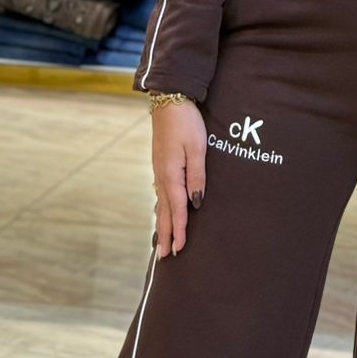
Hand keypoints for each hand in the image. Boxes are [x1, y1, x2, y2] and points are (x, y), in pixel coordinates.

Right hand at [151, 100, 205, 258]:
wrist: (169, 100)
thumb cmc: (186, 123)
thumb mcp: (197, 149)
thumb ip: (197, 177)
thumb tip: (196, 203)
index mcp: (171, 174)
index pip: (177, 209)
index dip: (180, 230)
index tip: (180, 249)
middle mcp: (162, 176)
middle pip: (164, 211)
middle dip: (166, 234)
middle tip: (165, 257)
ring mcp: (159, 170)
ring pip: (160, 203)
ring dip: (162, 224)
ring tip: (161, 242)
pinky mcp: (160, 164)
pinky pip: (160, 193)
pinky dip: (160, 208)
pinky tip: (161, 212)